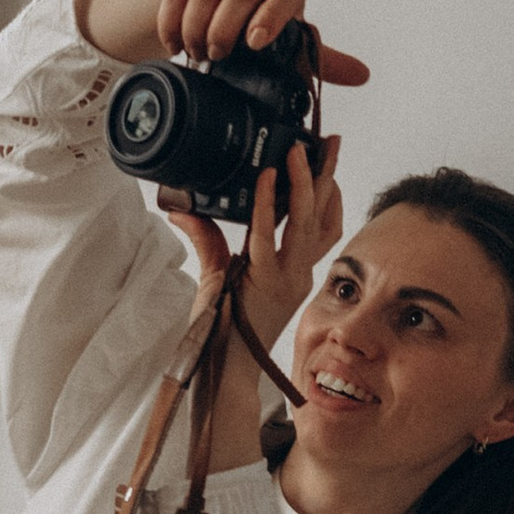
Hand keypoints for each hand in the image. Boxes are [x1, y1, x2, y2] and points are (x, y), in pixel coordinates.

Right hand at [155, 0, 371, 83]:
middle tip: (216, 56)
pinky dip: (174, 15)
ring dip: (197, 23)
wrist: (223, 7)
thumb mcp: (291, 45)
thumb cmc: (265, 28)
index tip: (255, 43)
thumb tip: (362, 75)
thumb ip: (323, 60)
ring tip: (196, 53)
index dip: (272, 15)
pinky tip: (173, 41)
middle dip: (226, 27)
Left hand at [169, 135, 346, 346]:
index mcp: (294, 275)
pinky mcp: (265, 284)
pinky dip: (269, 206)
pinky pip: (269, 238)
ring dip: (304, 182)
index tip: (326, 163)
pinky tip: (266, 179)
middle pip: (322, 217)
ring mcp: (286, 280)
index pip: (324, 228)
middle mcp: (298, 275)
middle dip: (327, 176)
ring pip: (306, 223)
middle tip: (328, 142)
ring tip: (297, 150)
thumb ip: (208, 239)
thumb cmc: (222, 330)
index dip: (329, 194)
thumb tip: (184, 207)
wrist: (222, 371)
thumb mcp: (217, 275)